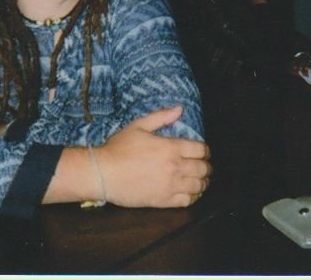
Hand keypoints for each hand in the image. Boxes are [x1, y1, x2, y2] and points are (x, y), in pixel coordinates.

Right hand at [97, 106, 211, 207]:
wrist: (103, 173)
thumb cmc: (118, 148)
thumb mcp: (138, 126)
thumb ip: (161, 117)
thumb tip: (179, 109)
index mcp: (171, 148)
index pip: (201, 150)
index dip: (205, 150)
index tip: (203, 152)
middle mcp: (175, 167)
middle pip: (203, 168)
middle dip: (207, 167)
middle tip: (205, 167)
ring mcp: (170, 185)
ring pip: (198, 186)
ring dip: (203, 182)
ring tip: (201, 180)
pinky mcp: (163, 201)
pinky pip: (187, 201)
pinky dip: (193, 197)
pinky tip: (190, 193)